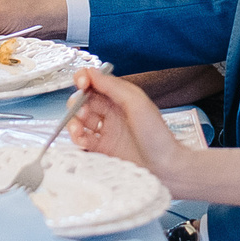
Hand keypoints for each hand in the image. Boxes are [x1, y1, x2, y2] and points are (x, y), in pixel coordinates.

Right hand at [65, 67, 185, 185]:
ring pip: (81, 121)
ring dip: (74, 121)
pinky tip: (81, 139)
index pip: (96, 83)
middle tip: (81, 110)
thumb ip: (113, 87)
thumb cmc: (157, 135)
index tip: (80, 83)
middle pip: (85, 101)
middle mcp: (113, 113)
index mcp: (121, 98)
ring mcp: (107, 132)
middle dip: (78, 103)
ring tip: (78, 127)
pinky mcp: (103, 150)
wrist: (165, 167)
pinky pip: (83, 140)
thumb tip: (92, 73)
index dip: (85, 80)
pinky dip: (77, 138)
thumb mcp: (137, 102)